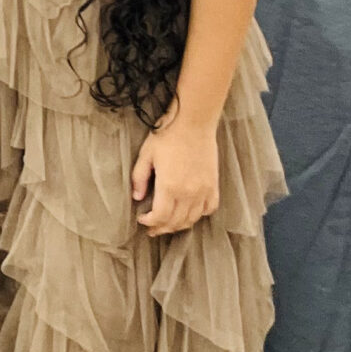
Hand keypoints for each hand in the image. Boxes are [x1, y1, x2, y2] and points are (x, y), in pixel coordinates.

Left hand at [130, 106, 220, 235]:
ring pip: (192, 219)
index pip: (160, 216)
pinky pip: (209, 208)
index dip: (150, 222)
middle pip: (176, 222)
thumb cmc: (168, 136)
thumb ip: (140, 178)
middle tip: (152, 229)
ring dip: (179, 225)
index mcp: (169, 186)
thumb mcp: (146, 155)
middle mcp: (188, 193)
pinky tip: (190, 213)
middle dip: (162, 228)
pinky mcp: (213, 185)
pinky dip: (199, 215)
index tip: (142, 220)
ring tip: (168, 224)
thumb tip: (136, 197)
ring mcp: (203, 190)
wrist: (193, 122)